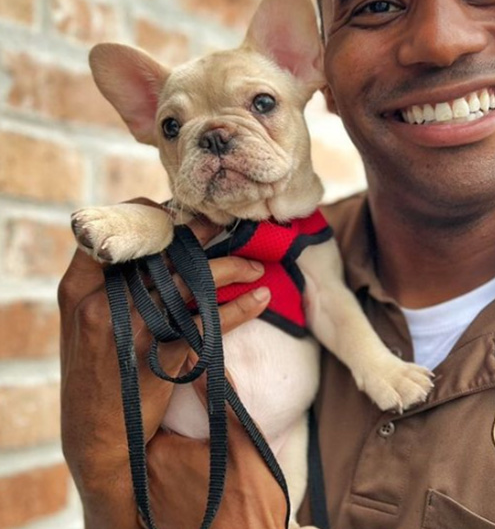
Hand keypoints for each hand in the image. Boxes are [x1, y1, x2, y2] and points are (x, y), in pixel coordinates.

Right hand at [59, 199, 269, 528]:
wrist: (98, 435)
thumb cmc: (98, 370)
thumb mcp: (88, 321)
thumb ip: (111, 282)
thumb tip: (160, 239)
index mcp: (79, 288)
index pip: (118, 232)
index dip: (154, 216)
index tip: (183, 215)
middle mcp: (103, 302)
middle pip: (164, 251)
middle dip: (204, 234)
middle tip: (232, 224)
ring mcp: (133, 328)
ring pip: (193, 279)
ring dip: (232, 267)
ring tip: (255, 265)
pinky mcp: (163, 355)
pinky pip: (211, 320)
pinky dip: (241, 307)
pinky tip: (260, 298)